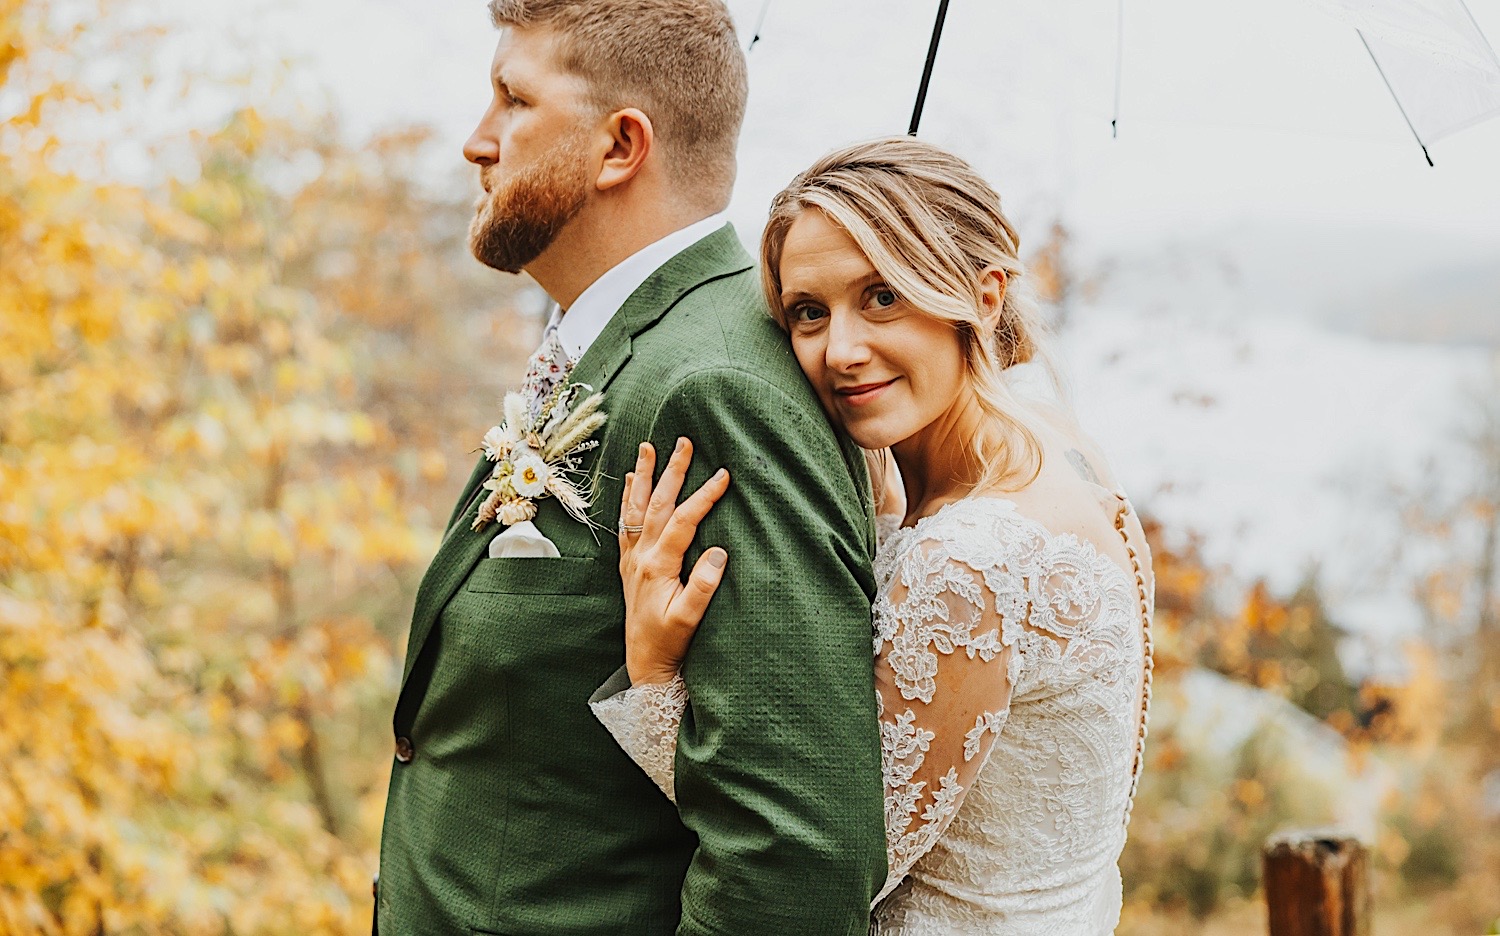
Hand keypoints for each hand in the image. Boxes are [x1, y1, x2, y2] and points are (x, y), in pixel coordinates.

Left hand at [618, 438, 730, 686]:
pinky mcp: (629, 564)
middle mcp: (640, 556)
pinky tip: (630, 481)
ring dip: (644, 475)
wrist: (643, 663)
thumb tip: (720, 553)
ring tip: (647, 447)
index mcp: (657, 566)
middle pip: (657, 504)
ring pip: (637, 507)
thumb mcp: (690, 618)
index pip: (683, 521)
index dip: (703, 496)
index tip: (723, 475)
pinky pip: (627, 522)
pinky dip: (629, 498)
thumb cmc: (669, 642)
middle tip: (683, 442)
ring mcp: (632, 558)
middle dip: (671, 471)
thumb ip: (703, 586)